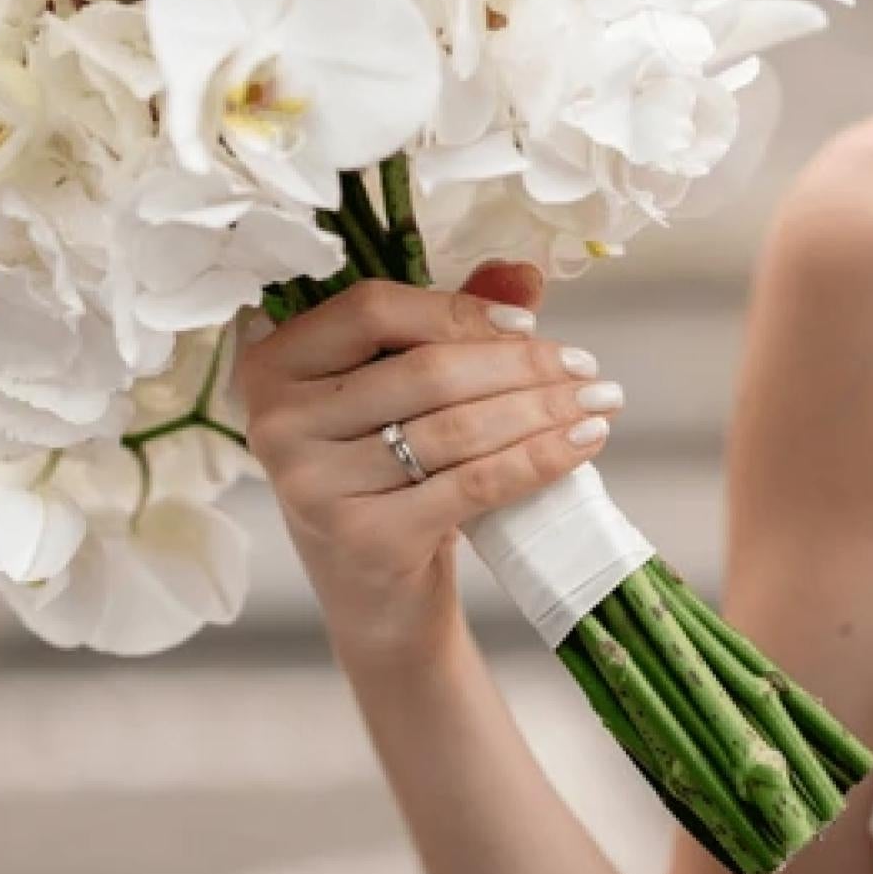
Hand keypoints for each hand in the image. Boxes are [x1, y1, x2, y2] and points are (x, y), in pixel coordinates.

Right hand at [234, 264, 624, 666]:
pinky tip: (582, 444)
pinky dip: (538, 459)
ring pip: (454, 428)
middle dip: (520, 365)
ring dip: (541, 410)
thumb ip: (448, 328)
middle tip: (587, 368)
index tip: (528, 324)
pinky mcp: (363, 539)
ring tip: (598, 402)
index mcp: (275, 365)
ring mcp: (314, 485)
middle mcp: (278, 423)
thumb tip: (523, 273)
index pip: (371, 309)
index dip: (457, 310)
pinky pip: (472, 483)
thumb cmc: (386, 481)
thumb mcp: (401, 400)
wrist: (373, 600)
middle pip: (423, 369)